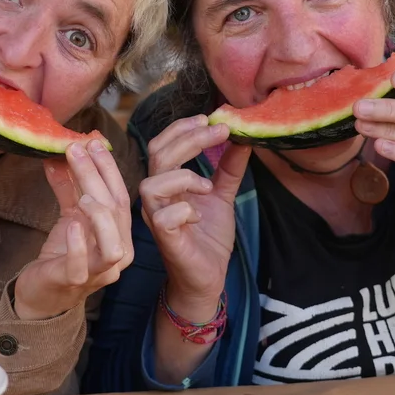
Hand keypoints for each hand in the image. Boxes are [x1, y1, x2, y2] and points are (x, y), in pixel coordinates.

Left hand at [13, 139, 133, 320]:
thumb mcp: (69, 216)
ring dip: (99, 214)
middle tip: (77, 149)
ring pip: (111, 243)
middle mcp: (118, 254)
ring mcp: (99, 272)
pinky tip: (72, 224)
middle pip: (116, 211)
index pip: (120, 196)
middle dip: (98, 177)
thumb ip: (69, 187)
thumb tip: (59, 153)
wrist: (42, 296)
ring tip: (82, 193)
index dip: (108, 168)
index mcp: (120, 234)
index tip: (92, 141)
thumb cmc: (62, 256)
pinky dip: (79, 243)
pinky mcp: (74, 282)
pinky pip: (83, 265)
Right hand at [140, 116, 250, 314]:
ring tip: (209, 185)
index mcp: (168, 182)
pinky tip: (200, 214)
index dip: (183, 128)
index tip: (211, 118)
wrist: (208, 277)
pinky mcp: (165, 239)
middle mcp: (157, 196)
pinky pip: (163, 217)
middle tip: (219, 130)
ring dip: (184, 176)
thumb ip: (228, 168)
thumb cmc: (207, 236)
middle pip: (159, 155)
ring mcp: (157, 217)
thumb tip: (242, 137)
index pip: (163, 144)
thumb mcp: (222, 195)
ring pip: (152, 184)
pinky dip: (184, 209)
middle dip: (189, 138)